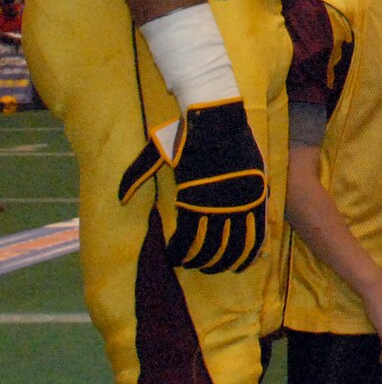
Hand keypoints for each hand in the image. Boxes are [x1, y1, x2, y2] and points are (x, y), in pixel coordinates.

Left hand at [118, 99, 267, 273]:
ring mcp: (240, 200)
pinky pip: (258, 231)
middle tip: (197, 265)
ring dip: (226, 261)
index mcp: (192, 199)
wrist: (218, 115)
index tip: (177, 259)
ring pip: (235, 245)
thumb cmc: (185, 135)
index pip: (186, 241)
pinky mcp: (258, 194)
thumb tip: (121, 199)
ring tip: (218, 267)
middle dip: (202, 262)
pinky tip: (246, 262)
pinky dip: (252, 250)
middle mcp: (217, 204)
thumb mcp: (156, 154)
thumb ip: (137, 176)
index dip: (180, 255)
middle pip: (210, 248)